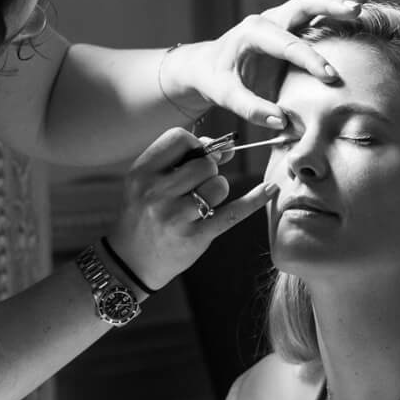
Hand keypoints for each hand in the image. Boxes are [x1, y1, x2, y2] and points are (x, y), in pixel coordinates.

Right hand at [106, 128, 276, 291]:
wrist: (129, 261)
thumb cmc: (143, 214)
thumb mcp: (149, 182)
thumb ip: (182, 160)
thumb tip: (227, 146)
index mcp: (142, 172)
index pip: (179, 138)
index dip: (194, 144)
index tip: (196, 157)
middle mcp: (156, 193)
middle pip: (204, 163)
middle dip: (208, 170)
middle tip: (197, 185)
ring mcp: (175, 217)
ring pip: (218, 185)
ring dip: (217, 190)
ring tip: (202, 203)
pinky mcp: (195, 238)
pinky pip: (233, 213)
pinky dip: (254, 200)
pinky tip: (270, 189)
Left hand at [160, 0, 372, 127]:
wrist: (207, 63)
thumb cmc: (216, 80)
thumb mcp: (226, 96)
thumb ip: (252, 110)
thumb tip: (281, 123)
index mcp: (252, 33)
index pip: (288, 44)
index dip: (311, 60)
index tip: (331, 77)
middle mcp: (268, 18)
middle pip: (304, 4)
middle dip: (331, 6)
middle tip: (357, 10)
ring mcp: (281, 17)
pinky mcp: (290, 22)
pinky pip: (316, 5)